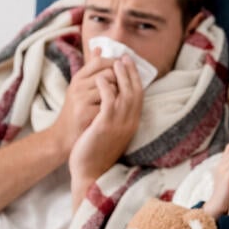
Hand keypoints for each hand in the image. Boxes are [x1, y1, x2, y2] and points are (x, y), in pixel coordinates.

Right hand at [49, 48, 115, 153]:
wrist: (63, 137)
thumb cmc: (76, 111)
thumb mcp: (80, 86)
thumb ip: (91, 68)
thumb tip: (99, 47)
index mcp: (78, 78)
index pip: (100, 61)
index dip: (114, 66)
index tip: (120, 75)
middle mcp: (78, 85)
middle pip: (109, 73)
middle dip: (118, 83)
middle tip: (116, 94)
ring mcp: (80, 98)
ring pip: (111, 89)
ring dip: (117, 98)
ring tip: (110, 106)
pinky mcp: (85, 112)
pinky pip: (109, 105)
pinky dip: (112, 110)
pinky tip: (108, 116)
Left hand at [69, 55, 144, 200]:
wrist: (89, 171)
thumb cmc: (96, 150)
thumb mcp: (108, 129)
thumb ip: (112, 112)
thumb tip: (113, 96)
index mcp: (132, 123)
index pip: (139, 95)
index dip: (136, 77)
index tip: (129, 63)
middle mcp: (130, 122)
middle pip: (135, 91)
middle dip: (131, 72)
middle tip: (124, 57)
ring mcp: (119, 124)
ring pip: (125, 93)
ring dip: (121, 76)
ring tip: (114, 62)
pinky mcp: (105, 125)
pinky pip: (109, 101)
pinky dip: (106, 87)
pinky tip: (99, 78)